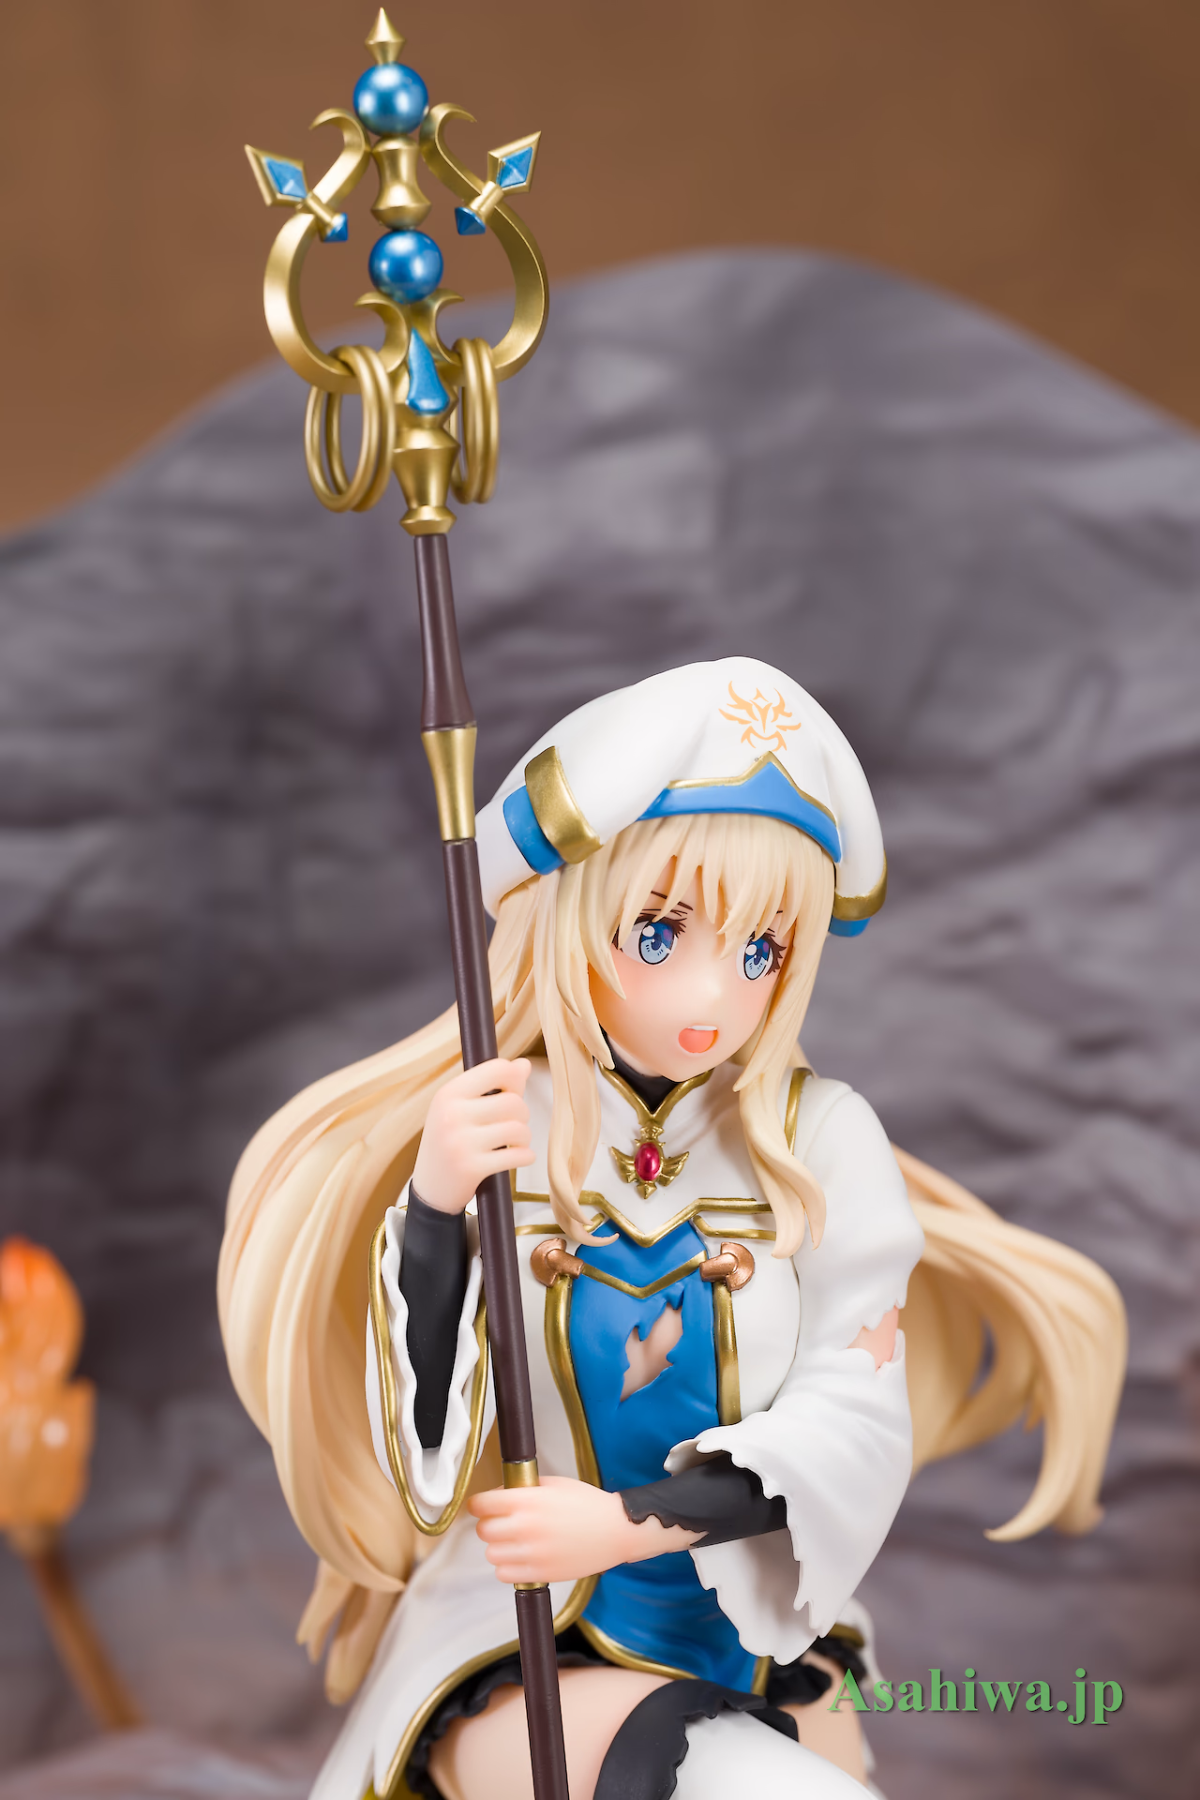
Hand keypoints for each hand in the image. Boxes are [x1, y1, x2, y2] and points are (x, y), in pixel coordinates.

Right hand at [411, 1058, 533, 1216]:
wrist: (430, 1189)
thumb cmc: (450, 1142)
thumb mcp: (461, 1108)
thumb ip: (493, 1085)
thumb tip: (524, 1064)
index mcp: (448, 1094)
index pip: (496, 1069)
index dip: (514, 1079)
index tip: (512, 1092)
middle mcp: (451, 1114)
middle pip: (512, 1102)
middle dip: (522, 1115)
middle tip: (513, 1126)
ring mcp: (460, 1142)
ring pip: (518, 1128)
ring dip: (525, 1138)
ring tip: (516, 1142)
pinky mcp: (471, 1168)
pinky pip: (517, 1155)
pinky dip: (525, 1156)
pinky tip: (519, 1157)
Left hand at [468, 1475, 698, 1584]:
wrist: (615, 1530)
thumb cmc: (587, 1504)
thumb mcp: (554, 1483)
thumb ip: (524, 1489)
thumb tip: (499, 1495)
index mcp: (528, 1500)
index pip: (481, 1505)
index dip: (479, 1505)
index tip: (482, 1506)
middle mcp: (525, 1527)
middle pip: (483, 1530)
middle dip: (490, 1524)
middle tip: (503, 1522)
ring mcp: (532, 1553)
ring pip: (491, 1554)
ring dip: (499, 1547)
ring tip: (514, 1542)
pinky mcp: (540, 1574)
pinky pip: (503, 1574)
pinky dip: (507, 1567)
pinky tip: (521, 1558)